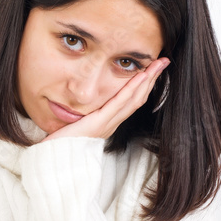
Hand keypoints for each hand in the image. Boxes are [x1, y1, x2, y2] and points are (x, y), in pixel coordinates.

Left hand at [40, 58, 170, 141]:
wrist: (56, 159)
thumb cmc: (62, 143)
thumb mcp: (75, 124)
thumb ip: (82, 114)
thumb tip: (80, 103)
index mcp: (108, 123)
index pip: (131, 101)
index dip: (144, 85)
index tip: (152, 69)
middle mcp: (112, 123)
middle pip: (138, 98)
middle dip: (152, 79)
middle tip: (164, 61)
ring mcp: (108, 123)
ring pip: (134, 99)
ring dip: (148, 79)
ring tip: (158, 64)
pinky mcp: (100, 123)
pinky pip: (119, 103)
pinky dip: (131, 88)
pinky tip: (141, 76)